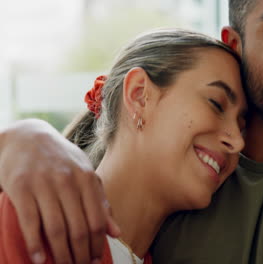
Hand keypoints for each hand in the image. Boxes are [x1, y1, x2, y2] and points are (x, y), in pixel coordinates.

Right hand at [0, 119, 119, 263]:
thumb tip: (116, 232)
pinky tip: (39, 259)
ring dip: (60, 254)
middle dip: (80, 254)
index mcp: (87, 178)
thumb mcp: (85, 173)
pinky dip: (35, 245)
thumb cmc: (61, 159)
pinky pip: (30, 222)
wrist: (27, 136)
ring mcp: (43, 184)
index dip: (97, 244)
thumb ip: (101, 202)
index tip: (95, 260)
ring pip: (56, 229)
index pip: (97, 220)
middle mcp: (67, 181)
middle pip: (78, 228)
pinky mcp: (20, 188)